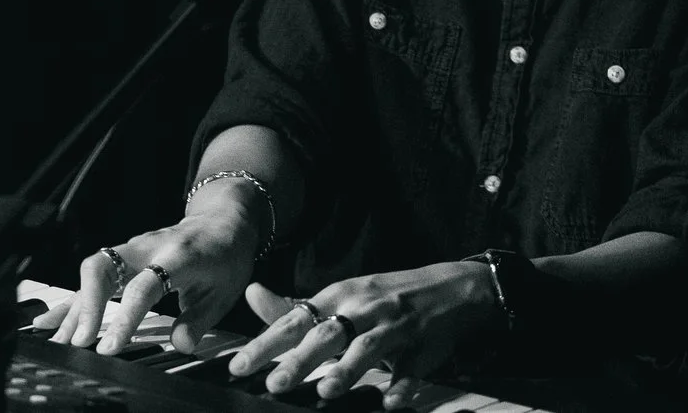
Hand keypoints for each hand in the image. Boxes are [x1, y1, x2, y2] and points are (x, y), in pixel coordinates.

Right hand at [40, 186, 265, 356]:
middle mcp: (145, 248)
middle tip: (78, 342)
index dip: (124, 318)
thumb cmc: (224, 256)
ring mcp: (129, 250)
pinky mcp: (122, 257)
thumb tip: (179, 346)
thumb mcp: (224, 292)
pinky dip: (74, 301)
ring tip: (58, 340)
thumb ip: (199, 320)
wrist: (220, 220)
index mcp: (176, 256)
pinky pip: (92, 278)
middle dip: (86, 306)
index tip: (109, 347)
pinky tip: (53, 322)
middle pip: (103, 268)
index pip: (143, 287)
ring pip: (91, 273)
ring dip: (74, 307)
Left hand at [227, 260, 499, 406]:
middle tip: (274, 384)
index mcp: (338, 296)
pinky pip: (413, 368)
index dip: (266, 342)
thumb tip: (251, 295)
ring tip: (326, 391)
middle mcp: (363, 308)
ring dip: (348, 370)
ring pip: (368, 347)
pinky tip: (391, 402)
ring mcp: (395, 326)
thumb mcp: (339, 295)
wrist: (448, 287)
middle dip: (300, 360)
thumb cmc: (382, 296)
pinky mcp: (423, 346)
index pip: (295, 319)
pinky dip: (403, 385)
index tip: (239, 365)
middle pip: (327, 333)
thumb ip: (295, 306)